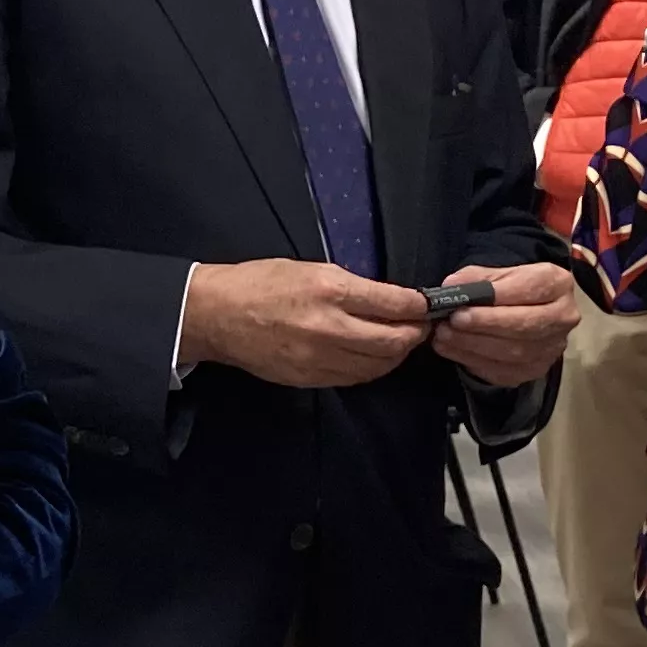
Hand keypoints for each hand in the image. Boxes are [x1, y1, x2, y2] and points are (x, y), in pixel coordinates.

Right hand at [182, 259, 428, 388]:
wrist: (218, 315)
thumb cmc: (262, 283)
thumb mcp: (311, 268)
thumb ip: (353, 287)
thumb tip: (390, 300)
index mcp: (331, 290)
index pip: (393, 303)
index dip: (419, 306)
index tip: (428, 305)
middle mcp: (329, 327)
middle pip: (393, 341)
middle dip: (415, 334)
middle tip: (421, 327)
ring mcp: (320, 358)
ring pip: (378, 364)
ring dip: (396, 354)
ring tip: (400, 342)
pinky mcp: (310, 378)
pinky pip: (355, 378)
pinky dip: (372, 368)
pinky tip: (373, 357)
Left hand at [427, 261, 576, 386]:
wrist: (528, 309)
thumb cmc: (512, 287)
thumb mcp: (500, 273)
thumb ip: (478, 278)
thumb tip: (453, 286)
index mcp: (558, 284)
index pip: (529, 290)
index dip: (495, 299)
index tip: (463, 304)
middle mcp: (563, 317)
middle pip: (524, 325)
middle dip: (484, 325)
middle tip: (452, 322)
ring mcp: (552, 348)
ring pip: (513, 352)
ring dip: (474, 345)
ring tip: (444, 336)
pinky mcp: (536, 369)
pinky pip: (504, 371)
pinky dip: (474, 361)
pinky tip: (453, 350)